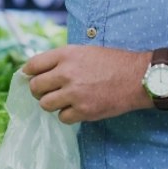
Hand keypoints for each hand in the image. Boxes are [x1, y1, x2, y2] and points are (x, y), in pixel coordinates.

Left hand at [22, 45, 149, 123]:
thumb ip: (63, 59)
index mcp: (66, 54)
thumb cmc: (113, 62)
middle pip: (35, 87)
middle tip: (49, 92)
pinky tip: (77, 108)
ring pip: (45, 105)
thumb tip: (39, 71)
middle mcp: (67, 73)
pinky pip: (62, 117)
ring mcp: (74, 93)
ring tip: (64, 100)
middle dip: (39, 91)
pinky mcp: (84, 111)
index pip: (33, 65)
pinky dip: (68, 115)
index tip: (31, 78)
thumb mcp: (85, 51)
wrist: (138, 77)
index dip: (29, 73)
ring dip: (52, 104)